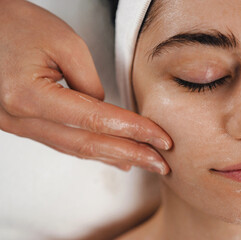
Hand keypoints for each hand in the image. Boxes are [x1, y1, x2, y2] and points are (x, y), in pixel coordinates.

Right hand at [0, 0, 171, 173]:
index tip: (159, 138)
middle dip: (129, 153)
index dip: (132, 130)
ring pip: (75, 148)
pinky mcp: (22, 124)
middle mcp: (20, 119)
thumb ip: (90, 83)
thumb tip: (104, 111)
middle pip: (87, 144)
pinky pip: (62, 142)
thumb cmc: (16, 24)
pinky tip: (110, 155)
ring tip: (142, 162)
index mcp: (29, 95)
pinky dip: (90, 150)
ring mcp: (18, 125)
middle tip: (159, 162)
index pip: (96, 120)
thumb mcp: (64, 43)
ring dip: (112, 156)